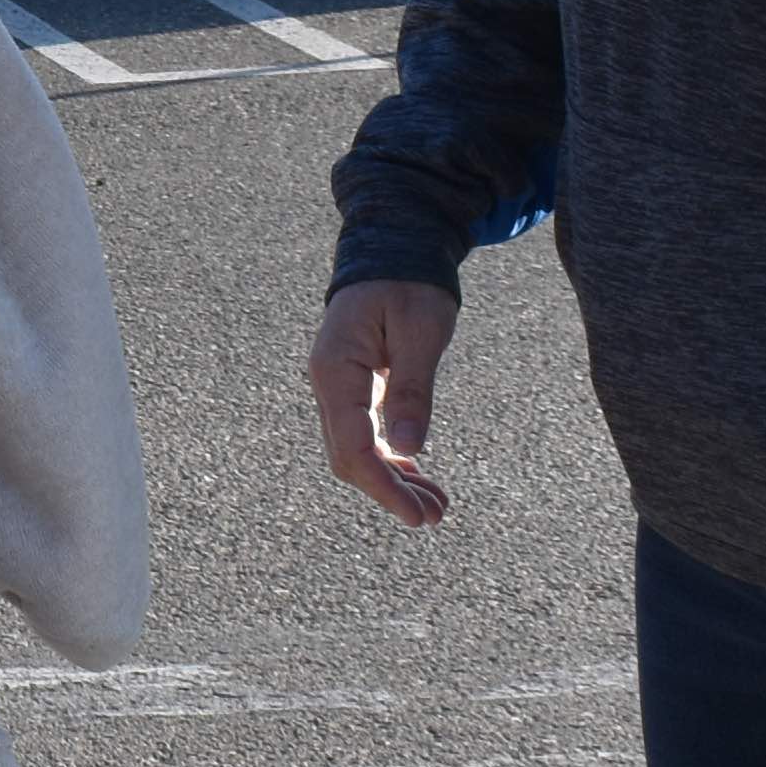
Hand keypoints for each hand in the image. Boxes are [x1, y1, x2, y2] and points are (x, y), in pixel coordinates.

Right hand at [306, 276, 457, 530]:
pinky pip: (365, 435)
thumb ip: (413, 389)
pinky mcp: (354, 389)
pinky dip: (392, 460)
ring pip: (357, 451)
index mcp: (336, 369)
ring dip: (393, 481)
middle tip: (435, 517)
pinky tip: (420, 479)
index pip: (352, 445)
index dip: (383, 486)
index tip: (416, 515)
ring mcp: (337, 387)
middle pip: (350, 456)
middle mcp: (328, 383)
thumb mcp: (421, 331)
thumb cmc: (409, 283)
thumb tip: (408, 449)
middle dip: (390, 492)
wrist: (393, 249)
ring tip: (437, 506)